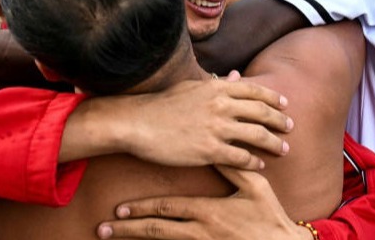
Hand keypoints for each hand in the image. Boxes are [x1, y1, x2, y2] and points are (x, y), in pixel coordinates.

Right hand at [63, 72, 291, 169]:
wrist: (137, 123)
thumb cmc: (161, 105)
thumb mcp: (190, 87)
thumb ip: (215, 84)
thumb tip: (234, 77)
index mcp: (216, 88)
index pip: (255, 91)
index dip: (274, 99)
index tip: (284, 106)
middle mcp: (221, 105)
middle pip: (263, 113)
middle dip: (281, 121)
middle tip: (290, 128)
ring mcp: (216, 128)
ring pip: (258, 136)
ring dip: (275, 144)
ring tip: (283, 149)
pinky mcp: (209, 150)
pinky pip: (241, 158)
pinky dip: (254, 162)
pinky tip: (259, 165)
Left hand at [96, 165, 311, 239]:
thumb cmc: (271, 218)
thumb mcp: (255, 188)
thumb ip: (233, 165)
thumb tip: (215, 144)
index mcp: (209, 213)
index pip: (167, 210)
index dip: (142, 209)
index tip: (119, 208)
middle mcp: (201, 233)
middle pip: (156, 231)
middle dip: (128, 229)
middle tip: (103, 228)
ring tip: (111, 237)